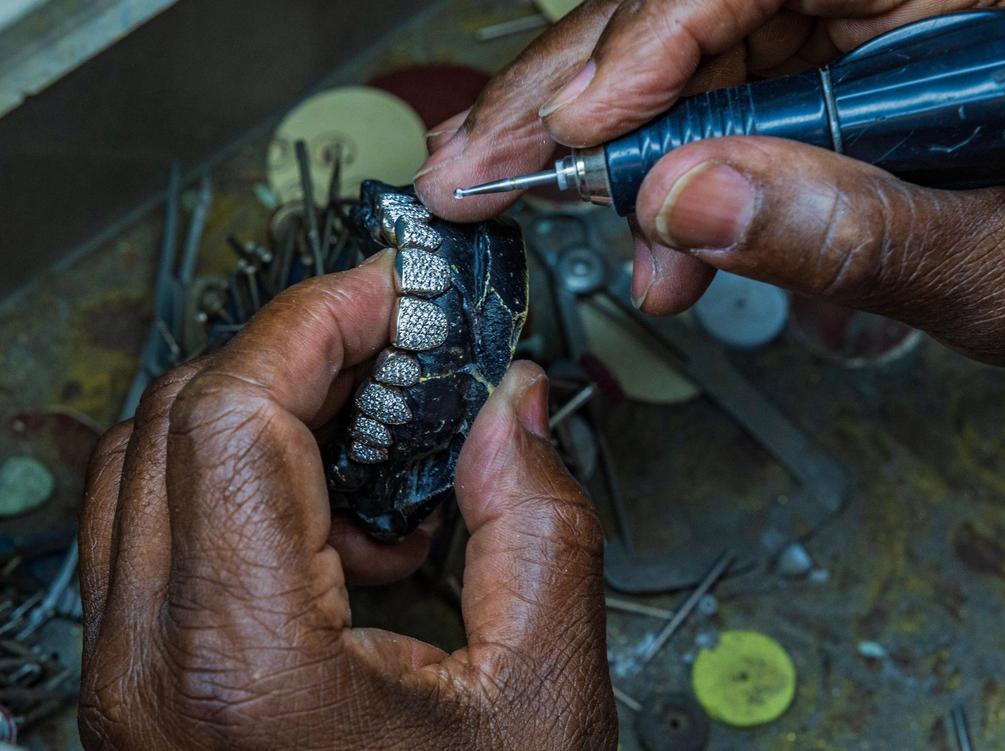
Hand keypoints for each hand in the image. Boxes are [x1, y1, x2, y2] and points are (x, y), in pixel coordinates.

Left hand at [79, 256, 616, 748]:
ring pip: (156, 462)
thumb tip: (510, 408)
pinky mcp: (136, 689)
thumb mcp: (542, 697)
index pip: (238, 409)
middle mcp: (146, 667)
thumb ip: (539, 523)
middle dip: (300, 358)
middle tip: (400, 358)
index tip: (390, 299)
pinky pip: (160, 527)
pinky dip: (248, 488)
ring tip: (382, 457)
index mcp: (241, 661)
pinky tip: (345, 537)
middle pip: (184, 416)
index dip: (320, 322)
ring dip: (270, 418)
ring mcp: (125, 681)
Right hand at [415, 0, 1004, 367]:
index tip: (564, 136)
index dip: (637, 51)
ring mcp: (853, 29)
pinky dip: (675, 185)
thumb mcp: (995, 256)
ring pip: (690, 65)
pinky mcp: (833, 79)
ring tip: (529, 209)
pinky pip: (729, 114)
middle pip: (687, 11)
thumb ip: (848, 230)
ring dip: (608, 155)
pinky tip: (651, 245)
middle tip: (478, 164)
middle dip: (572, 98)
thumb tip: (684, 207)